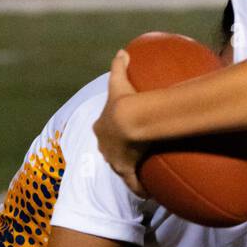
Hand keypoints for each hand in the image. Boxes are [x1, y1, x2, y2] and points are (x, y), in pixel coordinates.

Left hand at [93, 50, 147, 197]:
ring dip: (127, 168)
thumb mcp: (118, 82)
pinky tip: (146, 194)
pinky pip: (132, 183)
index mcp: (101, 127)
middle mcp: (104, 146)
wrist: (129, 120)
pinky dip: (139, 189)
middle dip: (116, 150)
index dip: (109, 130)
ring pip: (120, 166)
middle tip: (129, 150)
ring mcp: (114, 160)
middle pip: (109, 149)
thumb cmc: (123, 101)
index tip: (118, 131)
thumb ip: (118, 66)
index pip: (103, 129)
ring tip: (138, 169)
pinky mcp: (126, 170)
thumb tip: (122, 52)